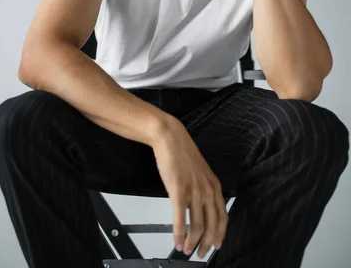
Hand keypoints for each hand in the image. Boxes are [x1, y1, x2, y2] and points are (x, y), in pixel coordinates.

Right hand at [152, 119, 227, 259]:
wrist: (170, 138)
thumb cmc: (182, 153)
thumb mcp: (200, 172)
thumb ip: (203, 188)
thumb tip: (200, 206)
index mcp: (214, 186)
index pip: (223, 217)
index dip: (220, 234)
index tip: (216, 246)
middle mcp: (207, 190)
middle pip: (212, 225)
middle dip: (207, 244)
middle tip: (200, 254)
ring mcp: (194, 191)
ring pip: (197, 225)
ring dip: (192, 242)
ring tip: (186, 250)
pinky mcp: (179, 191)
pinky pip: (181, 219)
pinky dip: (179, 234)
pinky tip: (177, 241)